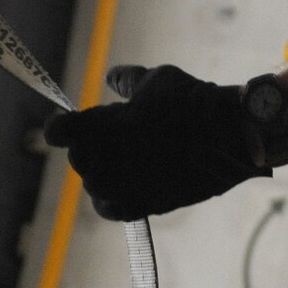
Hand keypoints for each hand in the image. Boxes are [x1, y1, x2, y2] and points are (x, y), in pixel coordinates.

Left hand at [45, 64, 269, 220]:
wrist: (229, 135)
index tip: (59, 127)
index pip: (61, 130)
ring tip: (115, 161)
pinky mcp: (146, 203)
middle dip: (86, 147)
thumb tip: (111, 78)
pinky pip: (113, 209)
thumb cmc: (193, 101)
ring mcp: (126, 185)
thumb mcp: (156, 78)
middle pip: (79, 159)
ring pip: (94, 186)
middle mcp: (108, 159)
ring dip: (98, 173)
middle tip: (103, 138)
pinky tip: (119, 188)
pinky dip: (110, 200)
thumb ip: (127, 80)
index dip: (58, 127)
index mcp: (104, 125)